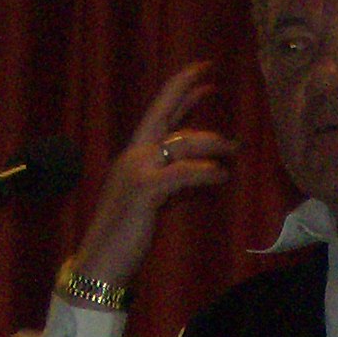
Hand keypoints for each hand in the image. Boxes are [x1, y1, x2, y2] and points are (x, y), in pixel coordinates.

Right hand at [70, 61, 239, 285]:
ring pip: (181, 143)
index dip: (180, 91)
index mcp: (133, 156)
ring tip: (235, 147)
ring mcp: (136, 169)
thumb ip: (175, 183)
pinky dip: (206, 171)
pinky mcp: (144, 189)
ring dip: (212, 142)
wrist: (101, 260)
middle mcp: (132, 155)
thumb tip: (203, 173)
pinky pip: (183, 172)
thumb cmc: (127, 234)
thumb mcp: (154, 202)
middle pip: (163, 112)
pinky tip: (222, 174)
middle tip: (214, 81)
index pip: (158, 114)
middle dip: (188, 92)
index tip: (202, 76)